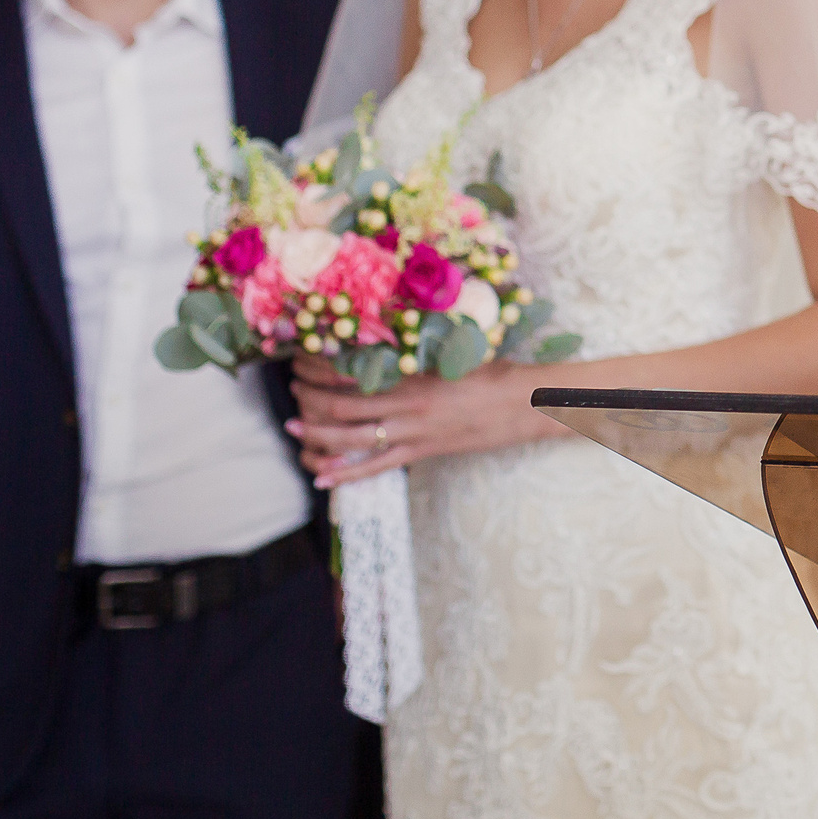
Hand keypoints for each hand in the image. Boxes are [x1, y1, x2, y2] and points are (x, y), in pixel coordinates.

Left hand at [288, 355, 552, 487]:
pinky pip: (374, 468)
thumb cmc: (493, 372)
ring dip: (315, 435)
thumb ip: (416, 350)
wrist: (525, 404)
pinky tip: (321, 480)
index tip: (302, 357)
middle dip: (308, 398)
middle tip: (292, 389)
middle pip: (340, 405)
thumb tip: (384, 339)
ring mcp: (411, 433)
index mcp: (411, 373)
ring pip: (350, 439)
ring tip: (292, 428)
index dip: (319, 365)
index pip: (351, 370)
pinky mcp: (420, 453)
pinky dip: (345, 476)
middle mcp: (405, 404)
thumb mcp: (452, 352)